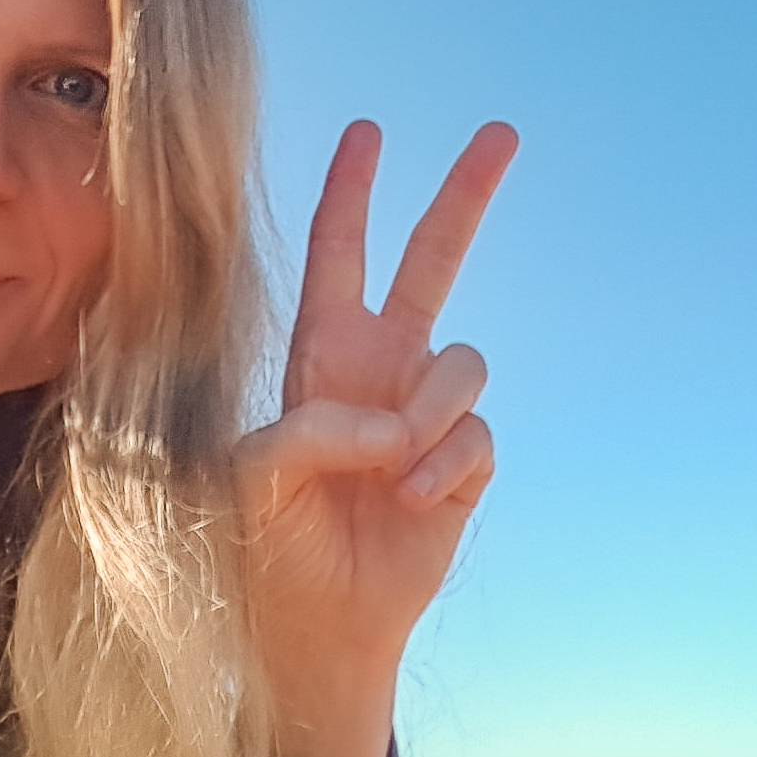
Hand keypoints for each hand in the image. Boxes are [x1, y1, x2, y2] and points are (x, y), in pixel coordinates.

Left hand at [233, 120, 516, 756]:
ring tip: (395, 471)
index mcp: (322, 352)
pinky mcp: (465, 461)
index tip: (369, 132)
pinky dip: (444, 465)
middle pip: (433, 259)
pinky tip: (411, 501)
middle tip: (503, 131)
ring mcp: (428, 410)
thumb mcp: (253, 477)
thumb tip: (394, 422)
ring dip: (430, 412)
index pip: (338, 254)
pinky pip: (476, 434)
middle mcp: (381, 366)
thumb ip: (308, 432)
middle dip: (465, 194)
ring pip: (462, 362)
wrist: (315, 625)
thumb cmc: (268, 545)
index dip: (351, 192)